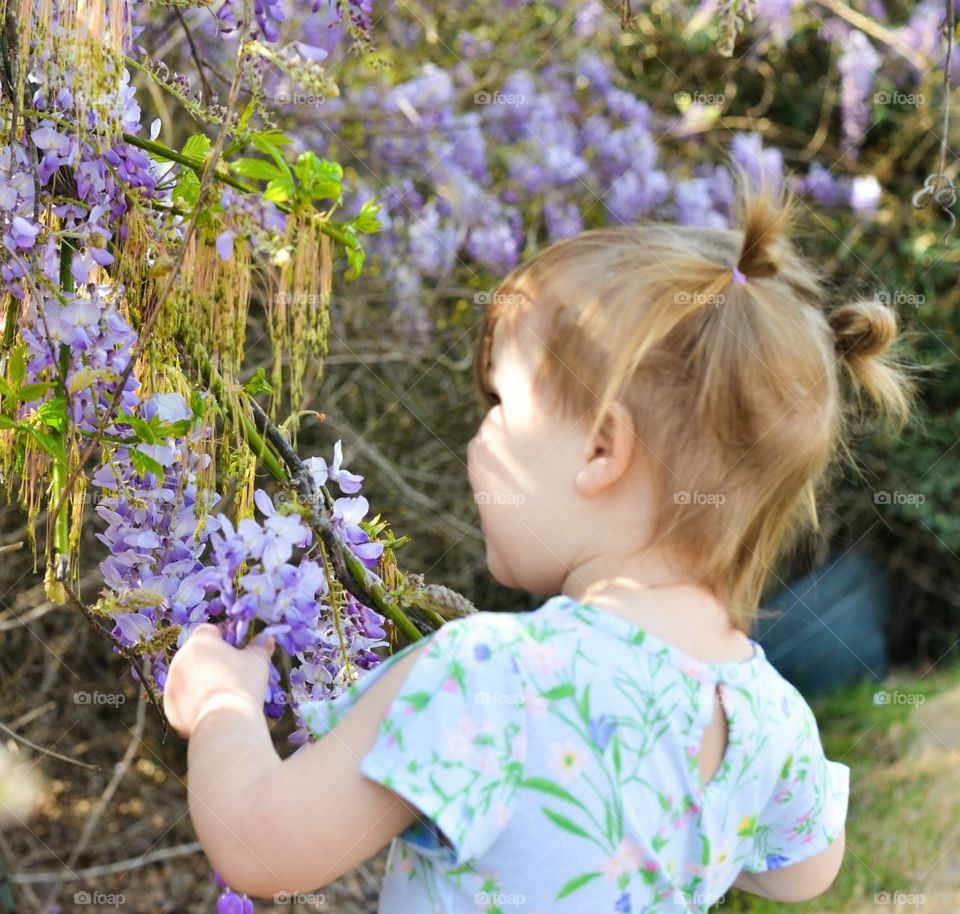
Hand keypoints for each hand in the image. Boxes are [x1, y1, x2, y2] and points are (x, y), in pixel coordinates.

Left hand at [163, 623, 275, 738]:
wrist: (226, 724)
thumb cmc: (243, 685)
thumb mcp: (257, 661)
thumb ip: (259, 646)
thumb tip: (266, 638)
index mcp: (200, 642)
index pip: (209, 630)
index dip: (223, 638)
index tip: (236, 649)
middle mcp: (180, 659)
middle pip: (196, 653)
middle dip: (211, 659)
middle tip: (230, 672)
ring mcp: (172, 684)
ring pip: (187, 675)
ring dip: (200, 679)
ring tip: (221, 693)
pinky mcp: (170, 707)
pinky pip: (182, 698)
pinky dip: (194, 701)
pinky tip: (211, 708)